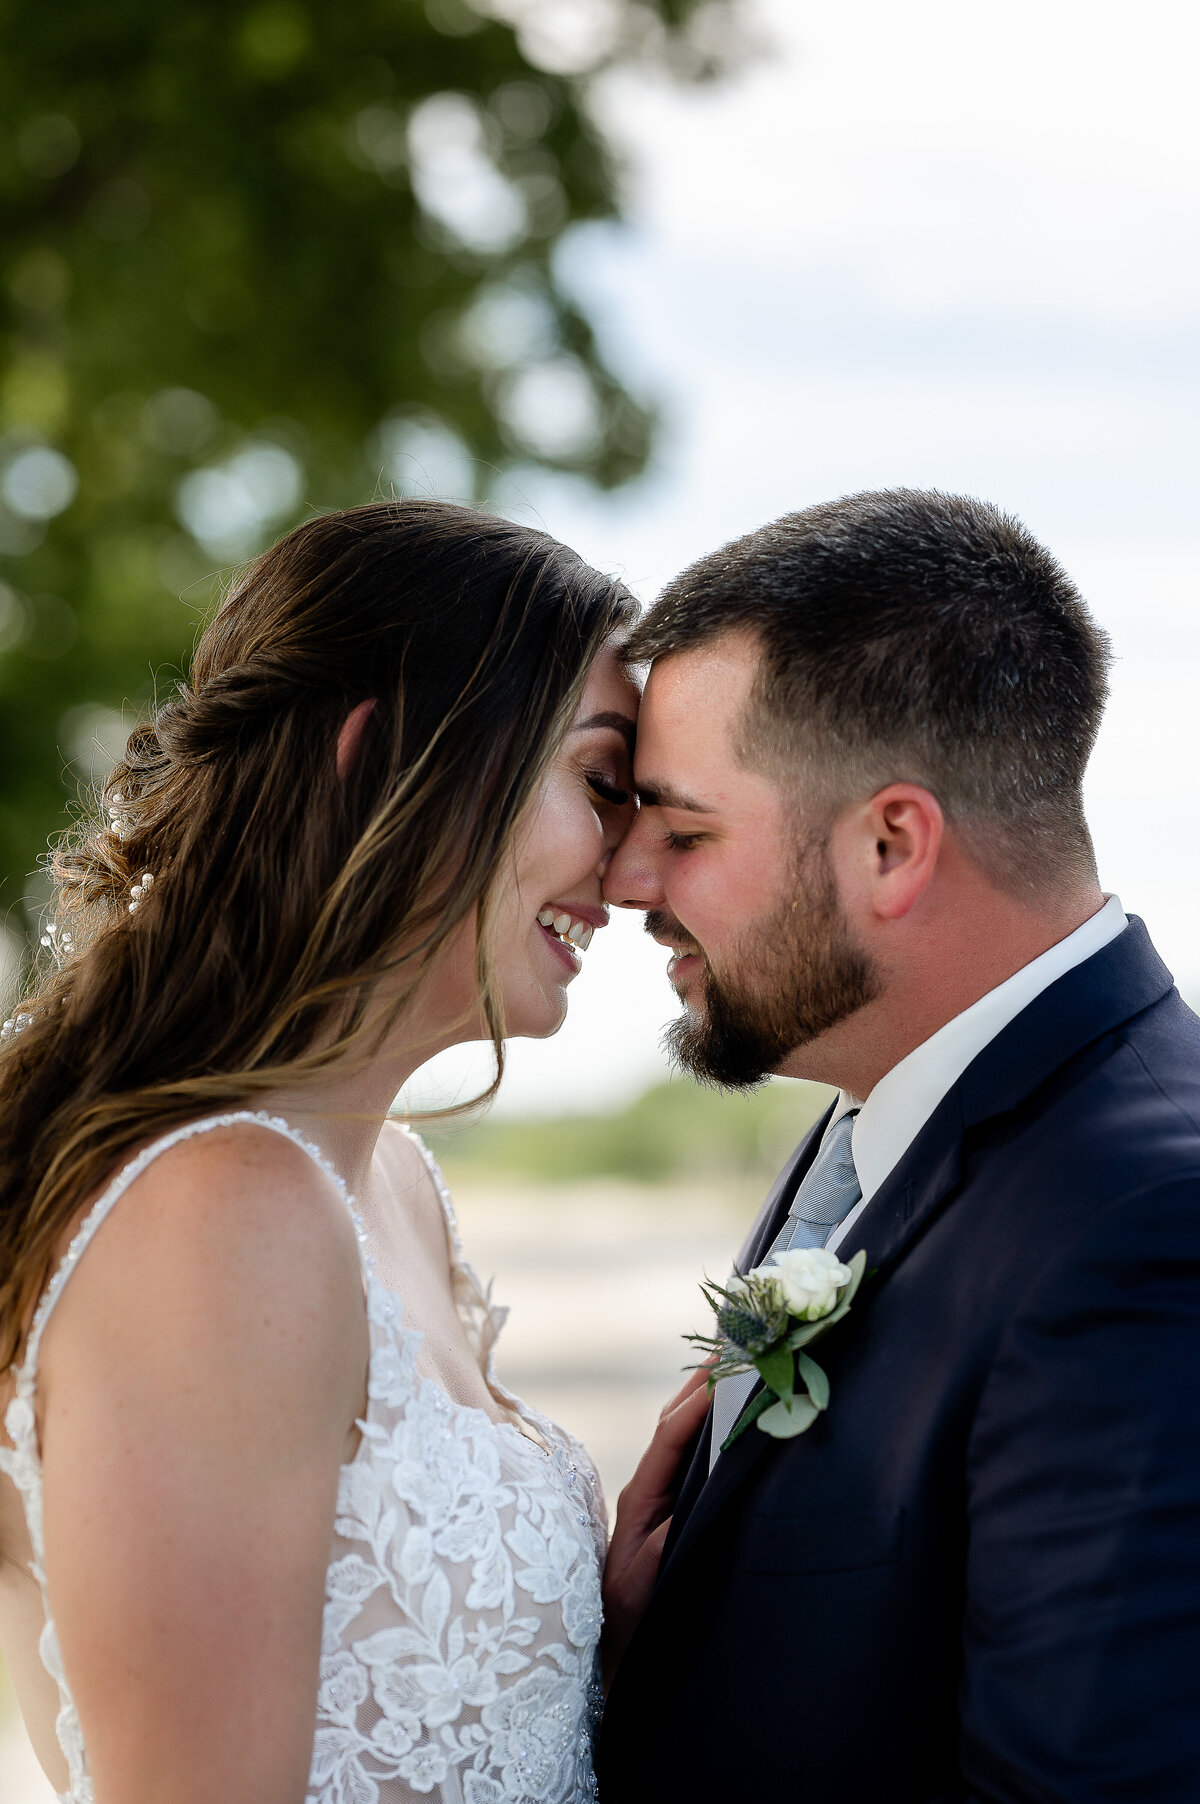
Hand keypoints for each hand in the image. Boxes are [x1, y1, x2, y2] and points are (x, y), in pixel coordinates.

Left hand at [601, 1366, 711, 1689]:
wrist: (619, 1654)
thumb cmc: (631, 1621)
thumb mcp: (645, 1583)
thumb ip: (664, 1542)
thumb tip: (692, 1502)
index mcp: (640, 1498)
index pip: (669, 1437)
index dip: (696, 1404)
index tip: (723, 1372)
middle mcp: (648, 1487)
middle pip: (675, 1421)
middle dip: (702, 1382)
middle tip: (732, 1341)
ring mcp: (660, 1494)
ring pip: (683, 1433)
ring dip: (706, 1396)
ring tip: (734, 1359)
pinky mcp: (673, 1507)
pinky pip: (692, 1454)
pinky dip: (711, 1424)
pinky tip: (731, 1410)